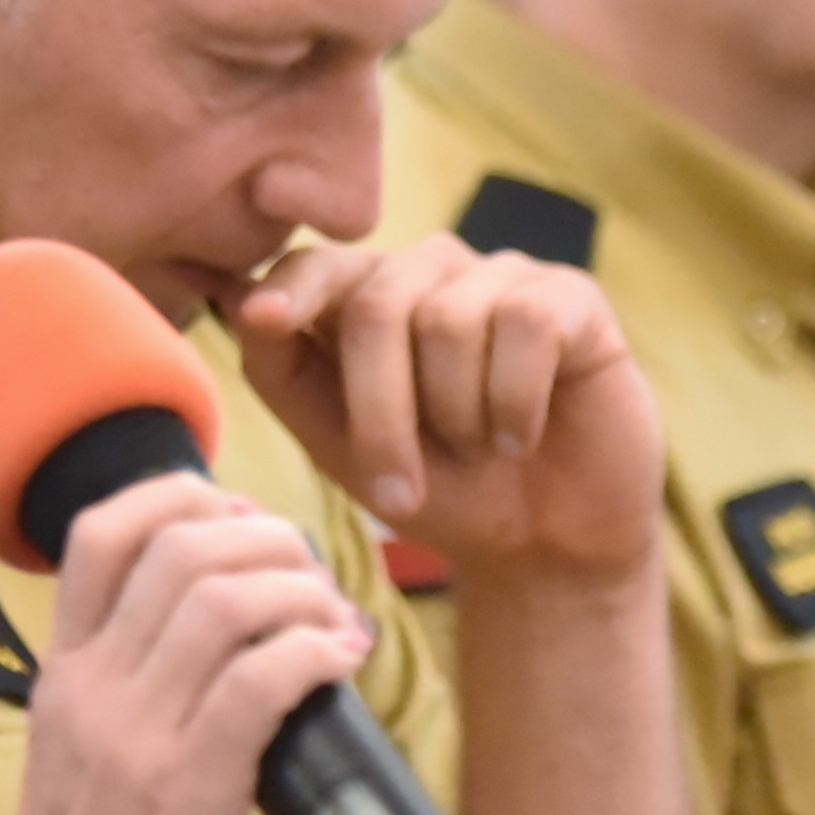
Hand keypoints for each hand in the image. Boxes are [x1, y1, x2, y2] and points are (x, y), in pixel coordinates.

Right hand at [0, 478, 369, 814]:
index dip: (184, 495)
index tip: (243, 524)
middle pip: (179, 543)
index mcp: (62, 674)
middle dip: (268, 538)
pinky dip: (315, 651)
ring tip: (336, 622)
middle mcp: (91, 686)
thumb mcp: (84, 764)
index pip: (101, 531)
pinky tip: (341, 663)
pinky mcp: (187, 792)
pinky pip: (261, 680)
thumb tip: (232, 656)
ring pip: (224, 599)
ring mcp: (136, 736)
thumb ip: (134, 700)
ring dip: (301, 591)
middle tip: (312, 578)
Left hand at [229, 239, 663, 586]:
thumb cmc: (436, 490)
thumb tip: (244, 302)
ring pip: (449, 320)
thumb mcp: (339, 444)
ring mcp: (502, 277)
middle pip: (376, 307)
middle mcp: (430, 274)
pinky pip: (526, 323)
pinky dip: (515, 402)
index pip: (315, 266)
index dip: (290, 289)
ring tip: (479, 449)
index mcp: (365, 300)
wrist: (541, 547)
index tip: (265, 319)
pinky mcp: (570, 296)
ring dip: (458, 415)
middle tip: (400, 497)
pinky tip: (522, 436)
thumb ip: (283, 373)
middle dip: (380, 412)